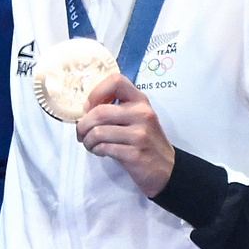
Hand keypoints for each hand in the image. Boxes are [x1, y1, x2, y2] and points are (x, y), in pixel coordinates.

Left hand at [75, 73, 174, 198]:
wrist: (167, 168)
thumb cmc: (145, 141)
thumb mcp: (137, 118)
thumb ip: (116, 109)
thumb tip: (84, 111)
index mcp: (140, 101)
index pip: (116, 80)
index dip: (96, 92)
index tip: (89, 107)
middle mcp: (142, 114)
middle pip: (99, 111)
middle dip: (83, 125)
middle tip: (81, 133)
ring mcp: (140, 134)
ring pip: (98, 132)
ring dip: (87, 140)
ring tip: (90, 144)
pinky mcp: (135, 153)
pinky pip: (104, 148)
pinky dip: (96, 150)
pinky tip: (100, 152)